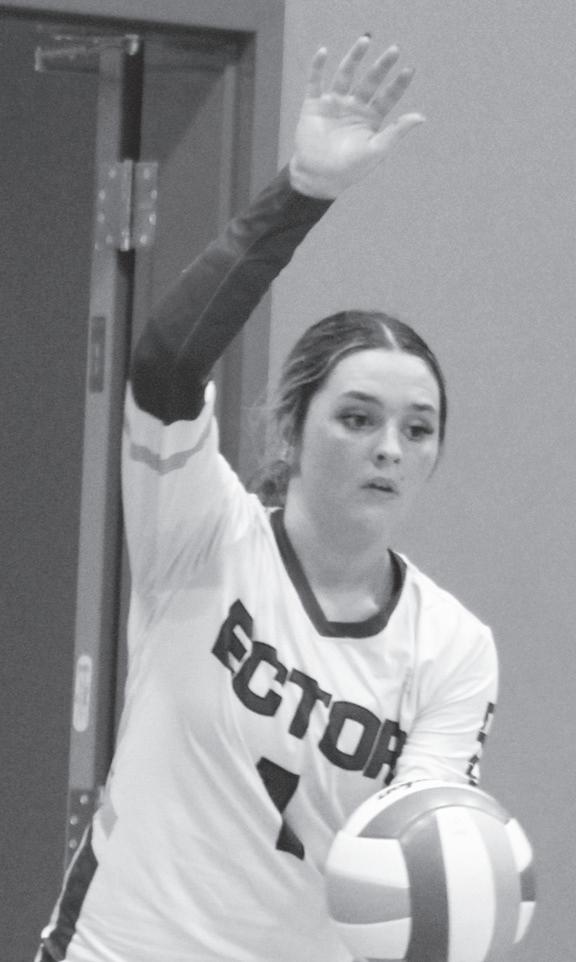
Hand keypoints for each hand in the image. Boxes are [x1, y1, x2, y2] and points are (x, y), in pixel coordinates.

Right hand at [289, 36, 424, 198]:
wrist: (318, 178)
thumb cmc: (350, 169)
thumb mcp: (377, 150)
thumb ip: (397, 132)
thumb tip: (421, 117)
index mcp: (371, 118)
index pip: (388, 96)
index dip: (399, 84)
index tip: (410, 69)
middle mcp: (354, 107)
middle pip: (370, 80)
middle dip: (382, 66)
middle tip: (395, 50)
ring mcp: (334, 104)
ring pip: (345, 74)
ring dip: (354, 57)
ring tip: (365, 40)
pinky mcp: (314, 105)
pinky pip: (315, 82)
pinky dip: (318, 67)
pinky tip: (324, 52)